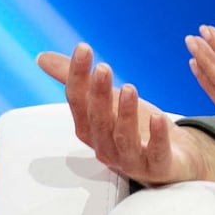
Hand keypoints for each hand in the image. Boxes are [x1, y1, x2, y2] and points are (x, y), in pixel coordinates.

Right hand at [37, 43, 214, 185]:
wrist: (172, 158)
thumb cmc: (135, 127)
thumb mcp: (108, 100)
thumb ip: (79, 81)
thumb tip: (41, 58)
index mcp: (90, 129)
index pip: (78, 102)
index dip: (78, 77)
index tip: (83, 49)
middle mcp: (106, 147)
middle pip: (98, 122)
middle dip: (98, 95)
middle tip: (102, 68)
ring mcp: (131, 159)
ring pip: (123, 138)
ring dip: (125, 114)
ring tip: (129, 88)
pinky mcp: (158, 166)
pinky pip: (156, 153)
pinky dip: (157, 137)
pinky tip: (159, 118)